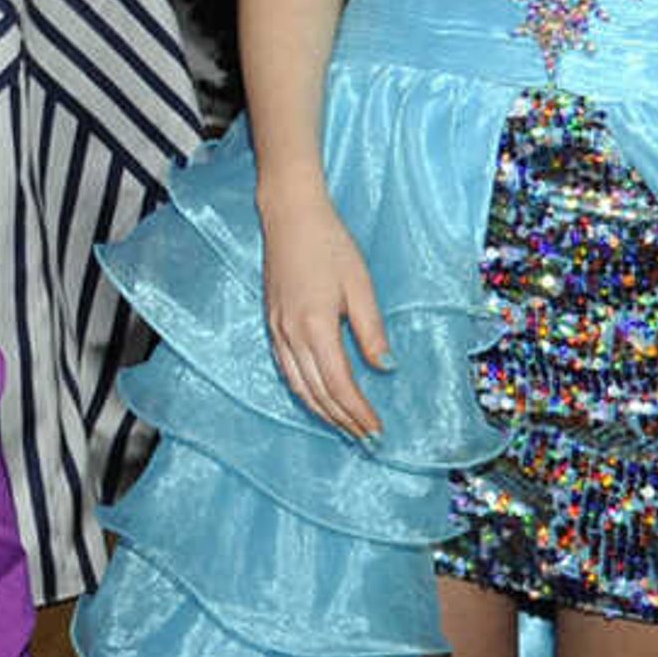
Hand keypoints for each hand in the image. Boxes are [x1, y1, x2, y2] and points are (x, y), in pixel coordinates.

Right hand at [260, 173, 390, 438]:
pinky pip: (286, 371)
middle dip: (343, 420)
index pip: (340, 384)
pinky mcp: (272, 324)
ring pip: (299, 386)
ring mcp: (277, 331)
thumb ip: (371, 329)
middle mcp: (291, 335)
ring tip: (345, 426)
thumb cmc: (330, 245)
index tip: (377, 429)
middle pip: (318, 393)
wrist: (289, 217)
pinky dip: (304, 392)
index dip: (359, 411)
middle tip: (367, 438)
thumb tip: (385, 367)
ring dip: (323, 411)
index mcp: (315, 327)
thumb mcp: (360, 285)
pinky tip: (317, 397)